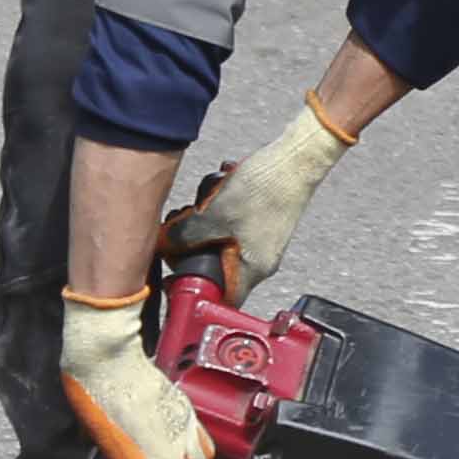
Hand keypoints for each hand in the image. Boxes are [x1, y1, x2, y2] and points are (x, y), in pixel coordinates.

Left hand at [57, 291, 214, 458]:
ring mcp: (182, 424)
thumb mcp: (94, 434)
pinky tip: (186, 455)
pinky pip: (204, 442)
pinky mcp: (187, 409)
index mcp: (142, 453)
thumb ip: (113, 458)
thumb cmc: (92, 392)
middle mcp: (169, 442)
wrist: (109, 354)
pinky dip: (199, 456)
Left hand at [161, 99, 351, 302]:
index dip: (196, 291)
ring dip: (204, 226)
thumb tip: (162, 244)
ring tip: (201, 204)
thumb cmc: (264, 189)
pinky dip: (218, 213)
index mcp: (253, 268)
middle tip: (178, 232)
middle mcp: (260, 260)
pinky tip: (216, 192)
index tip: (173, 275)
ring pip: (221, 244)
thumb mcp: (214, 214)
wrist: (296, 159)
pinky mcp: (261, 223)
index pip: (223, 298)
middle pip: (216, 268)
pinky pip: (230, 227)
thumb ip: (184, 235)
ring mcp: (262, 241)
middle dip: (192, 250)